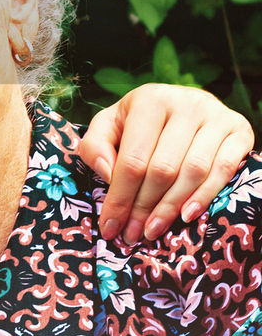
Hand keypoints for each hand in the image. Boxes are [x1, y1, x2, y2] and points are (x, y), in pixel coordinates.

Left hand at [83, 84, 253, 244]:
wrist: (184, 102)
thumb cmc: (139, 121)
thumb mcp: (109, 125)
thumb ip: (95, 147)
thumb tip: (108, 176)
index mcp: (149, 101)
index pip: (133, 160)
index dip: (120, 198)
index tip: (110, 226)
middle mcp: (186, 104)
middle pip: (163, 169)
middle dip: (144, 208)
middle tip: (132, 234)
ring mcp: (217, 116)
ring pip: (194, 172)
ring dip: (171, 208)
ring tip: (153, 230)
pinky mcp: (240, 130)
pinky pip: (225, 169)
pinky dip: (206, 195)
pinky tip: (187, 215)